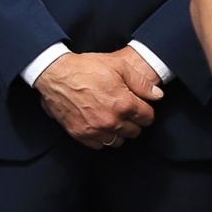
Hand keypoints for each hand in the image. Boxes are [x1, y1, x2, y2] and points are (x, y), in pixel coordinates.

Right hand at [34, 51, 161, 149]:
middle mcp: (111, 120)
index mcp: (124, 104)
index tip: (137, 105)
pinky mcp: (80, 133)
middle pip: (134, 131)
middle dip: (132, 121)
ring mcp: (95, 129)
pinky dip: (101, 137)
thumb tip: (158, 95)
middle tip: (123, 110)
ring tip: (111, 119)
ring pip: (118, 141)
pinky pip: (99, 145)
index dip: (144, 110)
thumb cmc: (85, 67)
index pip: (147, 118)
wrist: (54, 73)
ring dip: (118, 132)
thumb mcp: (118, 66)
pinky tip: (98, 125)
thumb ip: (141, 82)